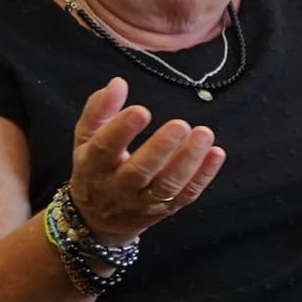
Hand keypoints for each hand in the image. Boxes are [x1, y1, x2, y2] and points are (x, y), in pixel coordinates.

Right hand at [68, 78, 222, 242]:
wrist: (99, 218)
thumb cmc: (95, 168)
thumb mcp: (86, 139)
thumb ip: (99, 110)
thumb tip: (118, 83)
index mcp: (93, 166)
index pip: (105, 149)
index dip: (121, 130)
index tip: (141, 111)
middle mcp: (117, 188)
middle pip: (139, 172)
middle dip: (160, 148)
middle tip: (180, 125)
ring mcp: (142, 202)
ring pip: (166, 186)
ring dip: (188, 161)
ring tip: (203, 134)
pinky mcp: (165, 209)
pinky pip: (187, 195)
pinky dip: (204, 175)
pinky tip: (216, 153)